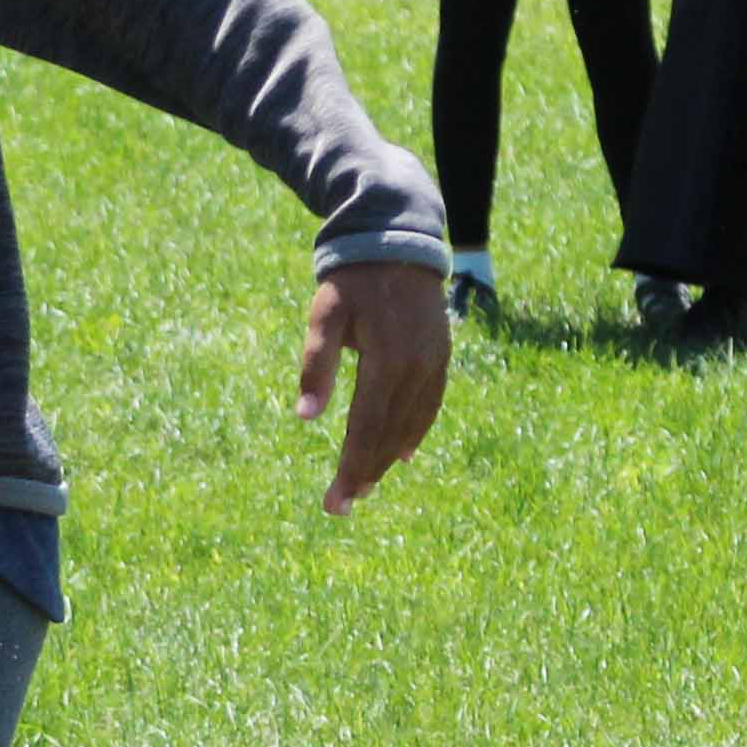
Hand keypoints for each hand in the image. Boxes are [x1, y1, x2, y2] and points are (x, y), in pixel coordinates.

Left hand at [295, 258, 450, 516]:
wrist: (398, 242)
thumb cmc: (352, 280)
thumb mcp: (325, 315)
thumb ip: (315, 364)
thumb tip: (305, 417)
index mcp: (386, 358)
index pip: (366, 427)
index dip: (351, 467)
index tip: (336, 501)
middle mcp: (416, 367)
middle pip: (389, 434)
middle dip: (365, 473)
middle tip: (341, 505)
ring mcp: (433, 364)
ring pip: (410, 425)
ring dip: (386, 459)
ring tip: (364, 486)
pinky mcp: (441, 359)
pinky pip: (429, 407)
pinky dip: (413, 433)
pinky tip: (401, 454)